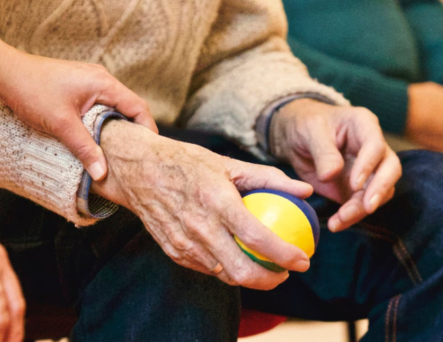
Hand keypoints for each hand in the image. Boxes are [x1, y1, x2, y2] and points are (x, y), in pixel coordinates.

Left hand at [0, 53, 157, 180]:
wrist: (6, 73)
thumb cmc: (32, 92)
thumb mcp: (61, 125)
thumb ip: (85, 149)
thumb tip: (102, 174)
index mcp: (104, 83)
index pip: (138, 107)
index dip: (147, 130)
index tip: (149, 153)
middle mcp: (101, 79)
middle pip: (128, 108)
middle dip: (133, 132)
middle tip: (135, 158)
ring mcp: (89, 82)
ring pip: (113, 108)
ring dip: (115, 129)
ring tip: (117, 153)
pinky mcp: (78, 87)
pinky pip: (99, 107)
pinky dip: (102, 123)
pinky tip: (96, 140)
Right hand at [91, 120, 312, 289]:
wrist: (138, 170)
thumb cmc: (186, 163)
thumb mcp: (228, 163)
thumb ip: (269, 178)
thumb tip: (305, 190)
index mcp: (216, 201)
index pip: (257, 238)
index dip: (285, 255)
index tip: (303, 260)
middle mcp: (199, 227)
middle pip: (241, 271)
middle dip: (271, 280)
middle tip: (286, 272)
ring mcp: (184, 243)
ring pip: (225, 275)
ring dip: (250, 277)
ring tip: (266, 268)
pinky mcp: (174, 251)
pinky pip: (207, 268)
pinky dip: (226, 268)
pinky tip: (238, 259)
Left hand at [270, 99, 401, 231]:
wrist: (297, 138)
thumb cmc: (307, 125)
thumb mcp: (310, 132)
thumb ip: (323, 152)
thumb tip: (331, 175)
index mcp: (364, 125)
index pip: (375, 145)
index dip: (368, 165)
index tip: (354, 184)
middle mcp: (373, 148)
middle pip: (390, 169)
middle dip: (380, 189)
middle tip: (367, 207)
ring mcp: (370, 170)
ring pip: (380, 191)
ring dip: (363, 208)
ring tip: (340, 219)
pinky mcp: (359, 189)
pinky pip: (362, 205)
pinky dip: (351, 217)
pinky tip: (336, 224)